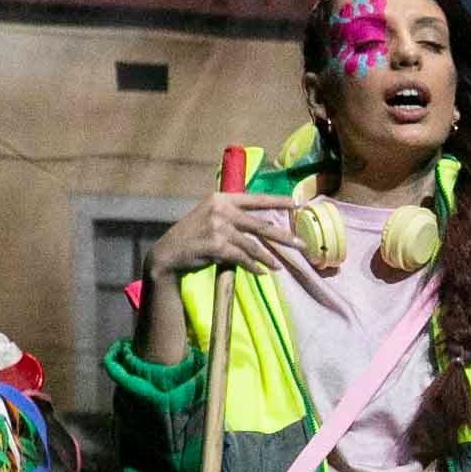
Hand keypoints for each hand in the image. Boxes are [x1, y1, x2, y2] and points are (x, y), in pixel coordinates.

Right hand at [144, 187, 298, 279]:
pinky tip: (261, 272)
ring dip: (267, 258)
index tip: (296, 203)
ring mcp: (218, 227)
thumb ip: (233, 217)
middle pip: (261, 224)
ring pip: (253, 245)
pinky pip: (243, 258)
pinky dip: (253, 267)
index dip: (277, 201)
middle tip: (301, 244)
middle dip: (283, 236)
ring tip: (278, 266)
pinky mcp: (217, 245)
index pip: (255, 199)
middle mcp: (221, 210)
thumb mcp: (211, 217)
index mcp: (221, 198)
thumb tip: (265, 226)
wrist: (169, 253)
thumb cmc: (194, 236)